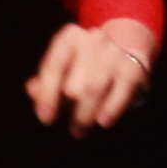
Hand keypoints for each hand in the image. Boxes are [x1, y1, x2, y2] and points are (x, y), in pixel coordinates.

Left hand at [27, 21, 152, 136]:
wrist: (127, 49)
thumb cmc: (85, 63)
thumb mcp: (63, 66)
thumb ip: (45, 80)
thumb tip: (32, 90)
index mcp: (70, 37)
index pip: (53, 66)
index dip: (47, 94)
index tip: (46, 118)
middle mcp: (94, 39)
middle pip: (74, 80)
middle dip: (69, 107)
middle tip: (68, 127)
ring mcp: (115, 53)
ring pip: (95, 88)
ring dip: (85, 114)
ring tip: (79, 130)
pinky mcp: (134, 68)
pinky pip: (121, 91)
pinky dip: (111, 108)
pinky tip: (102, 122)